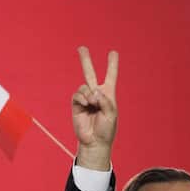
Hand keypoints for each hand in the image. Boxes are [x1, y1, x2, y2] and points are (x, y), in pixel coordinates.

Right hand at [72, 46, 118, 169]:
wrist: (94, 142)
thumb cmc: (106, 129)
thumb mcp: (111, 114)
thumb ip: (104, 100)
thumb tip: (93, 92)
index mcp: (108, 95)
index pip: (110, 76)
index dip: (112, 65)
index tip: (113, 53)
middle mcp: (96, 94)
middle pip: (90, 73)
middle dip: (85, 60)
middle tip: (81, 48)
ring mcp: (85, 99)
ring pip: (84, 86)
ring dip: (89, 94)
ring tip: (92, 104)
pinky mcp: (76, 104)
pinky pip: (77, 94)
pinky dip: (82, 98)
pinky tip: (86, 104)